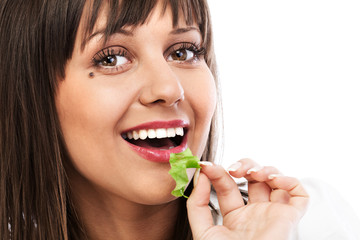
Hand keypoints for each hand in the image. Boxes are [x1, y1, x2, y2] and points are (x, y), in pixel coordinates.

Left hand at [187, 159, 308, 239]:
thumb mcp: (203, 230)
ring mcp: (273, 213)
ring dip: (263, 169)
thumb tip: (201, 175)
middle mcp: (255, 212)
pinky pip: (300, 194)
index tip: (206, 165)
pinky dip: (289, 180)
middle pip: (252, 178)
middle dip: (244, 165)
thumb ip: (198, 204)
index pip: (227, 186)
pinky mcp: (290, 217)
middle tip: (233, 169)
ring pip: (275, 180)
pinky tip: (273, 180)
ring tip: (253, 174)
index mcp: (235, 217)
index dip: (218, 173)